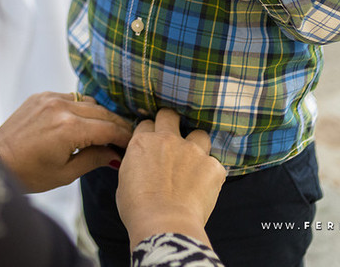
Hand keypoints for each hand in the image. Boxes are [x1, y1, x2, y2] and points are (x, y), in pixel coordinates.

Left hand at [0, 91, 132, 192]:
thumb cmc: (29, 173)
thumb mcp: (65, 174)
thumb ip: (94, 160)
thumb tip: (115, 155)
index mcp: (69, 129)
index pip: (108, 128)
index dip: (124, 136)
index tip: (133, 143)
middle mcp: (61, 107)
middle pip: (102, 112)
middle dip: (117, 124)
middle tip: (126, 137)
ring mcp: (50, 98)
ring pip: (88, 101)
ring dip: (100, 114)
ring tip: (106, 130)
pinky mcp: (41, 95)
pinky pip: (70, 97)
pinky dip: (81, 107)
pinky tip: (83, 121)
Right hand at [116, 109, 226, 247]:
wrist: (164, 224)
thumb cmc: (138, 210)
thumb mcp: (124, 182)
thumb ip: (135, 165)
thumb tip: (141, 166)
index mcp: (143, 142)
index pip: (147, 125)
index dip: (149, 134)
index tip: (152, 146)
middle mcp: (167, 139)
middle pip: (169, 116)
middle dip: (170, 122)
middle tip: (173, 139)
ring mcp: (192, 151)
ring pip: (200, 134)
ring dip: (197, 145)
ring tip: (195, 163)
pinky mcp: (212, 166)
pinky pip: (215, 164)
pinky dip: (210, 174)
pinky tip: (205, 188)